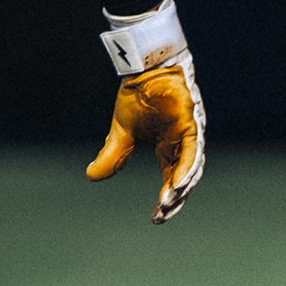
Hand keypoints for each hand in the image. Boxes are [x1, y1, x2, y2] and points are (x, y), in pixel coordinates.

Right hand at [84, 0, 206, 224]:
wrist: (143, 67)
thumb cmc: (138, 94)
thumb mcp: (121, 132)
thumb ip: (112, 155)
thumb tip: (91, 177)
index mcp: (169, 147)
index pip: (172, 179)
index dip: (166, 199)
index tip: (155, 218)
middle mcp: (183, 144)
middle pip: (184, 178)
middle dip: (175, 199)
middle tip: (161, 216)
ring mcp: (190, 134)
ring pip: (191, 168)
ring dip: (181, 188)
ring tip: (167, 205)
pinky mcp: (192, 123)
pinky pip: (193, 151)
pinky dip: (187, 169)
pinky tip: (179, 185)